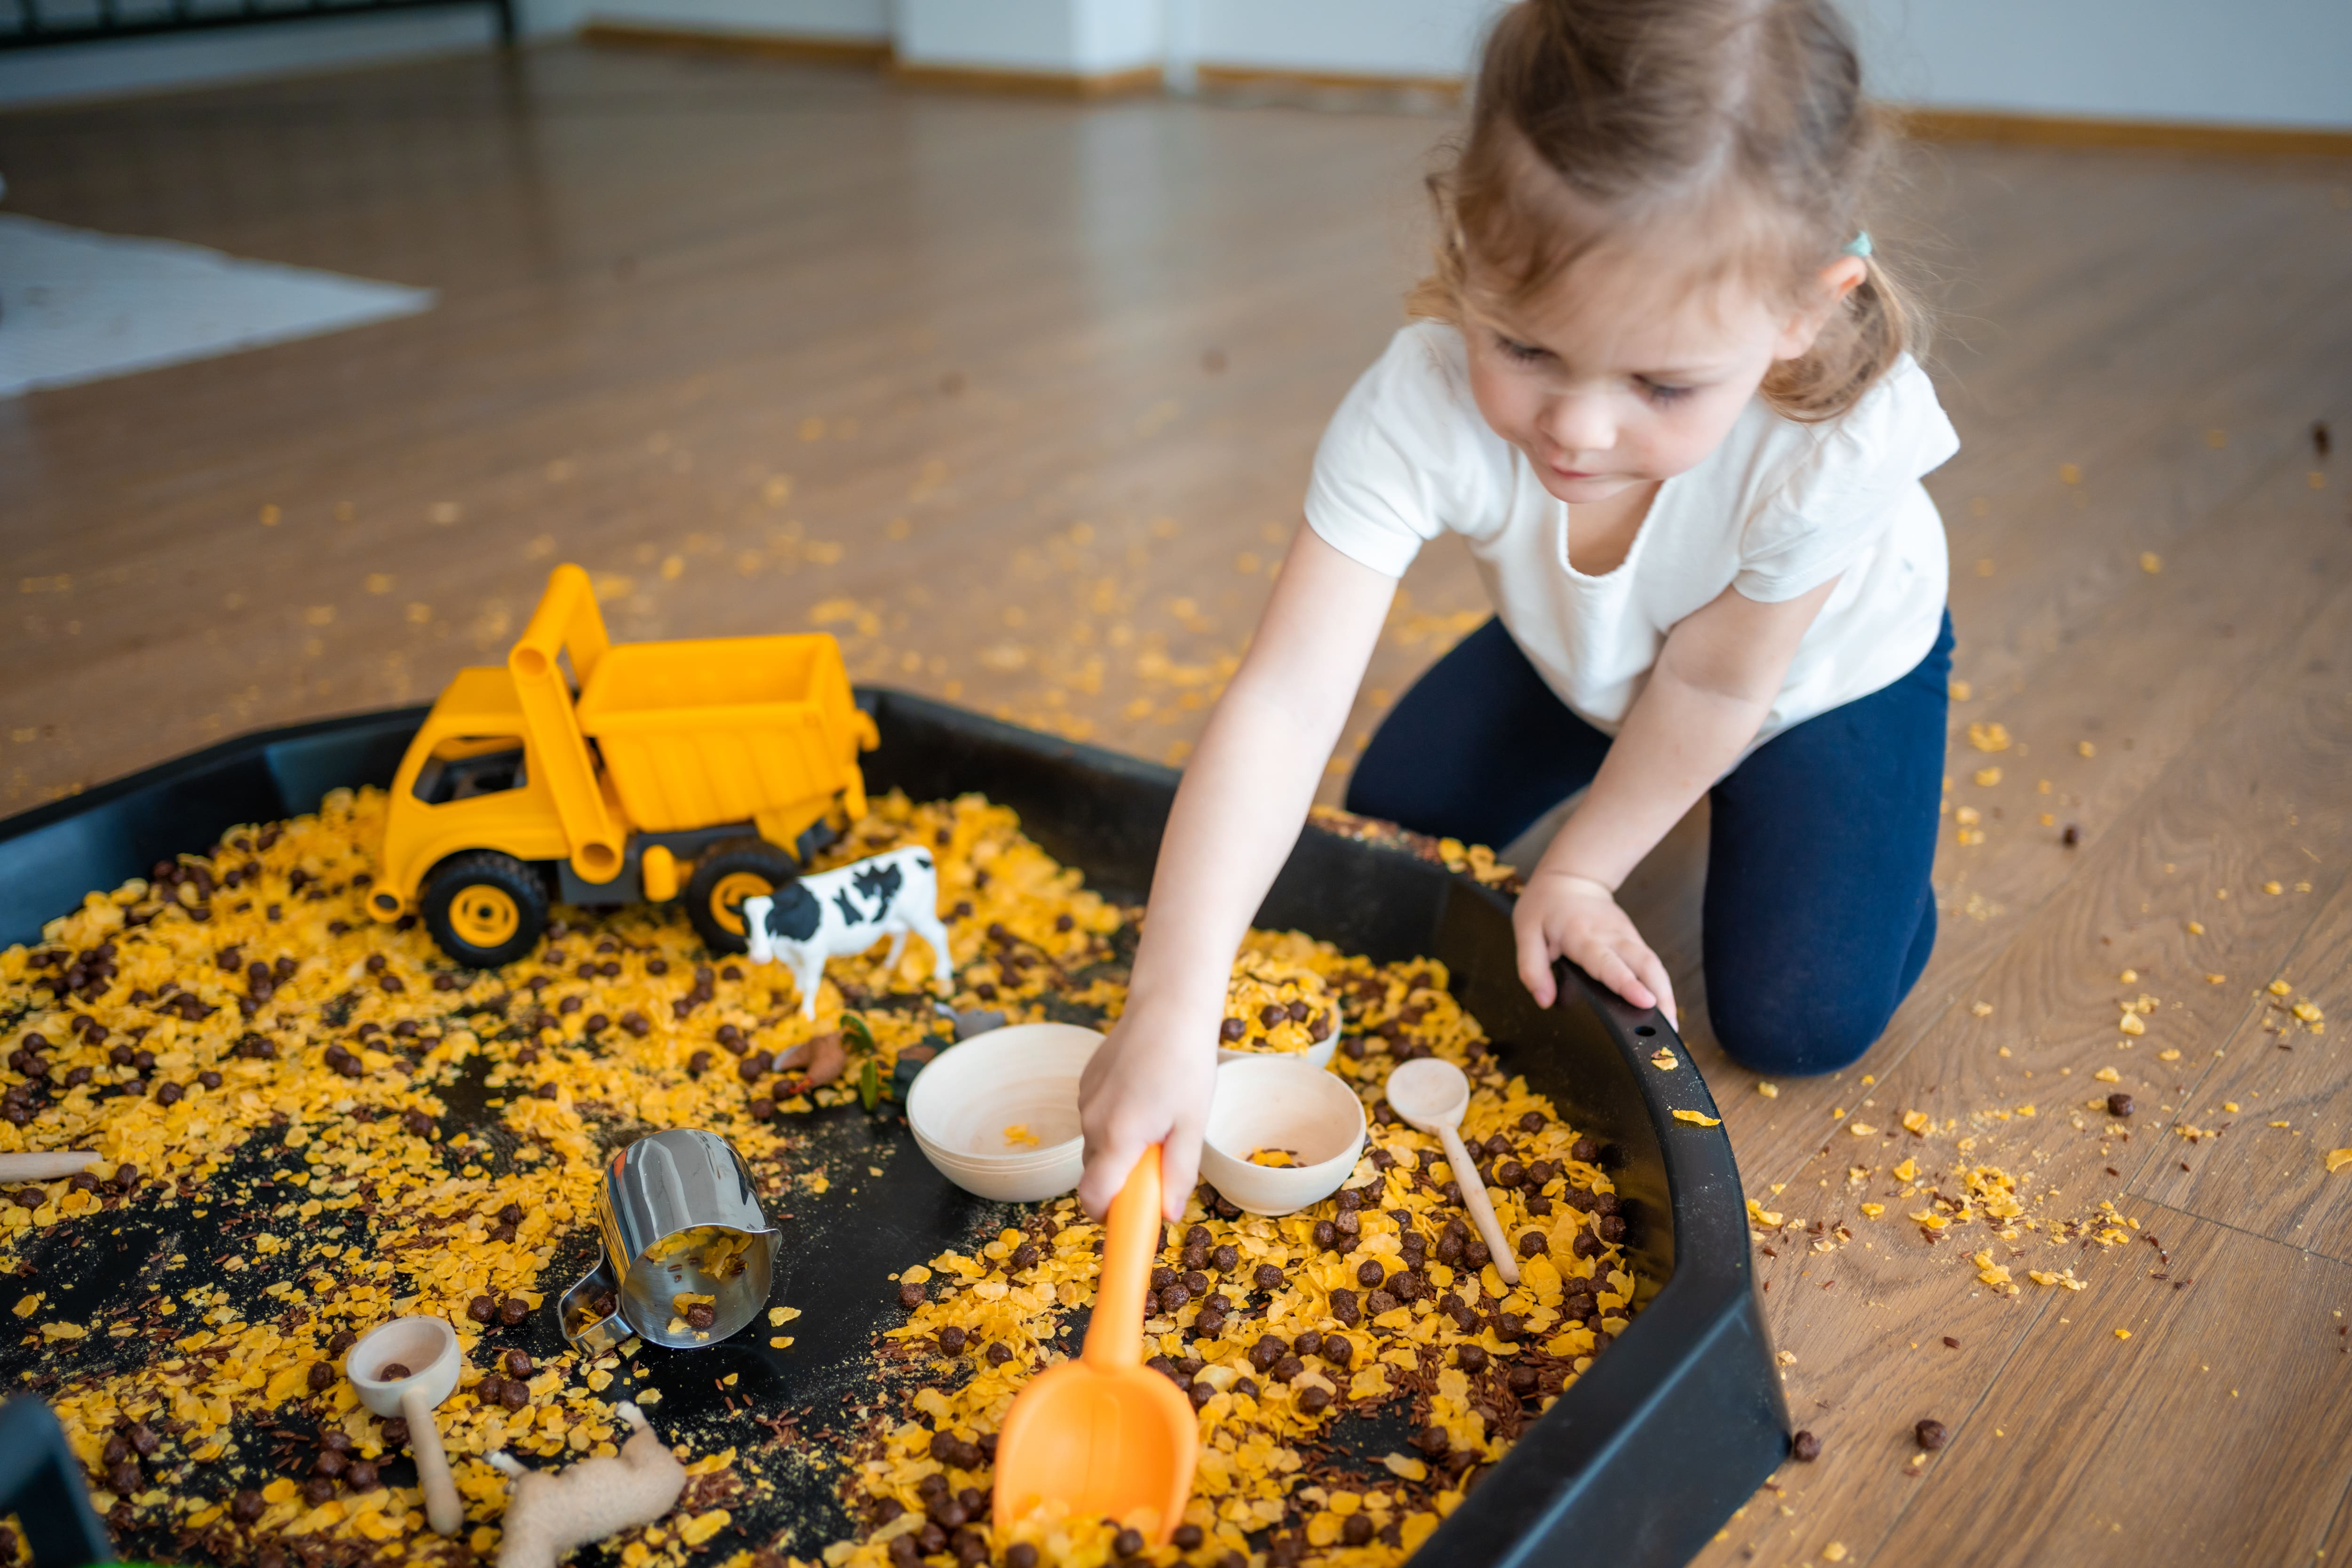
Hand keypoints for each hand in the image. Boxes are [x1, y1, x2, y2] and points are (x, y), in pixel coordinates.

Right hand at [1075, 998, 1218, 1220]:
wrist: (1167, 1007)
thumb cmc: (1186, 1064)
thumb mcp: (1192, 1124)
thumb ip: (1178, 1173)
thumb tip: (1168, 1215)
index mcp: (1119, 1136)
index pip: (1093, 1197)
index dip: (1109, 1218)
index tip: (1132, 1221)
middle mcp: (1092, 1121)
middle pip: (1096, 1173)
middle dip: (1123, 1181)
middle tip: (1161, 1163)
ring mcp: (1085, 1100)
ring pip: (1096, 1145)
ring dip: (1121, 1149)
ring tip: (1158, 1121)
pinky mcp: (1085, 1082)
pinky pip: (1096, 1118)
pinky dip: (1115, 1122)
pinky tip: (1144, 1096)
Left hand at [1512, 870, 1677, 1023]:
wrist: (1571, 877)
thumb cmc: (1546, 905)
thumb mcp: (1525, 931)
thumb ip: (1532, 968)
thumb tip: (1544, 1000)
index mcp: (1581, 935)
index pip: (1607, 962)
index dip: (1627, 983)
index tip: (1645, 1001)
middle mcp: (1610, 935)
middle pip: (1644, 964)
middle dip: (1661, 995)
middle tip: (1669, 1028)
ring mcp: (1626, 936)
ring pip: (1654, 964)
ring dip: (1666, 993)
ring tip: (1671, 1026)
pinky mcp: (1634, 939)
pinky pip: (1651, 963)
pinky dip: (1661, 985)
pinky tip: (1664, 1007)